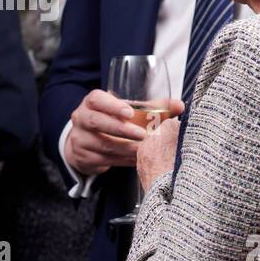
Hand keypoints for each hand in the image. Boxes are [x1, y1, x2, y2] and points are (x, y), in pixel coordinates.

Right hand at [64, 89, 184, 177]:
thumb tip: (180, 106)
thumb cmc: (112, 119)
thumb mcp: (127, 110)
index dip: (112, 106)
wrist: (85, 139)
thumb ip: (153, 107)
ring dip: (125, 148)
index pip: (97, 99)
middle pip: (96, 122)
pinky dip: (122, 160)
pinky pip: (104, 160)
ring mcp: (79, 139)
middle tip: (142, 135)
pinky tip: (135, 159)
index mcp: (92, 102)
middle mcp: (81, 118)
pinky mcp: (83, 157)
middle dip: (121, 129)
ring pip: (102, 145)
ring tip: (143, 149)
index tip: (130, 112)